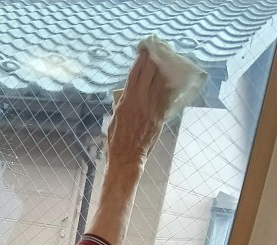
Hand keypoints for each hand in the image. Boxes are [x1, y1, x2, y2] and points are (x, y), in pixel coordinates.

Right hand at [106, 50, 171, 170]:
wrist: (128, 157)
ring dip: (162, 70)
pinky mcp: (160, 116)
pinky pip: (166, 96)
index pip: (135, 73)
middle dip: (153, 60)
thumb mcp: (115, 117)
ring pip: (161, 82)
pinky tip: (169, 80)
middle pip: (150, 73)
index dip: (140, 59)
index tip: (144, 49)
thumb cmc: (116, 140)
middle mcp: (141, 101)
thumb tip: (129, 91)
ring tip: (165, 62)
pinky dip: (167, 86)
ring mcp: (152, 108)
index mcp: (127, 100)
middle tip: (156, 51)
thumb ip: (122, 102)